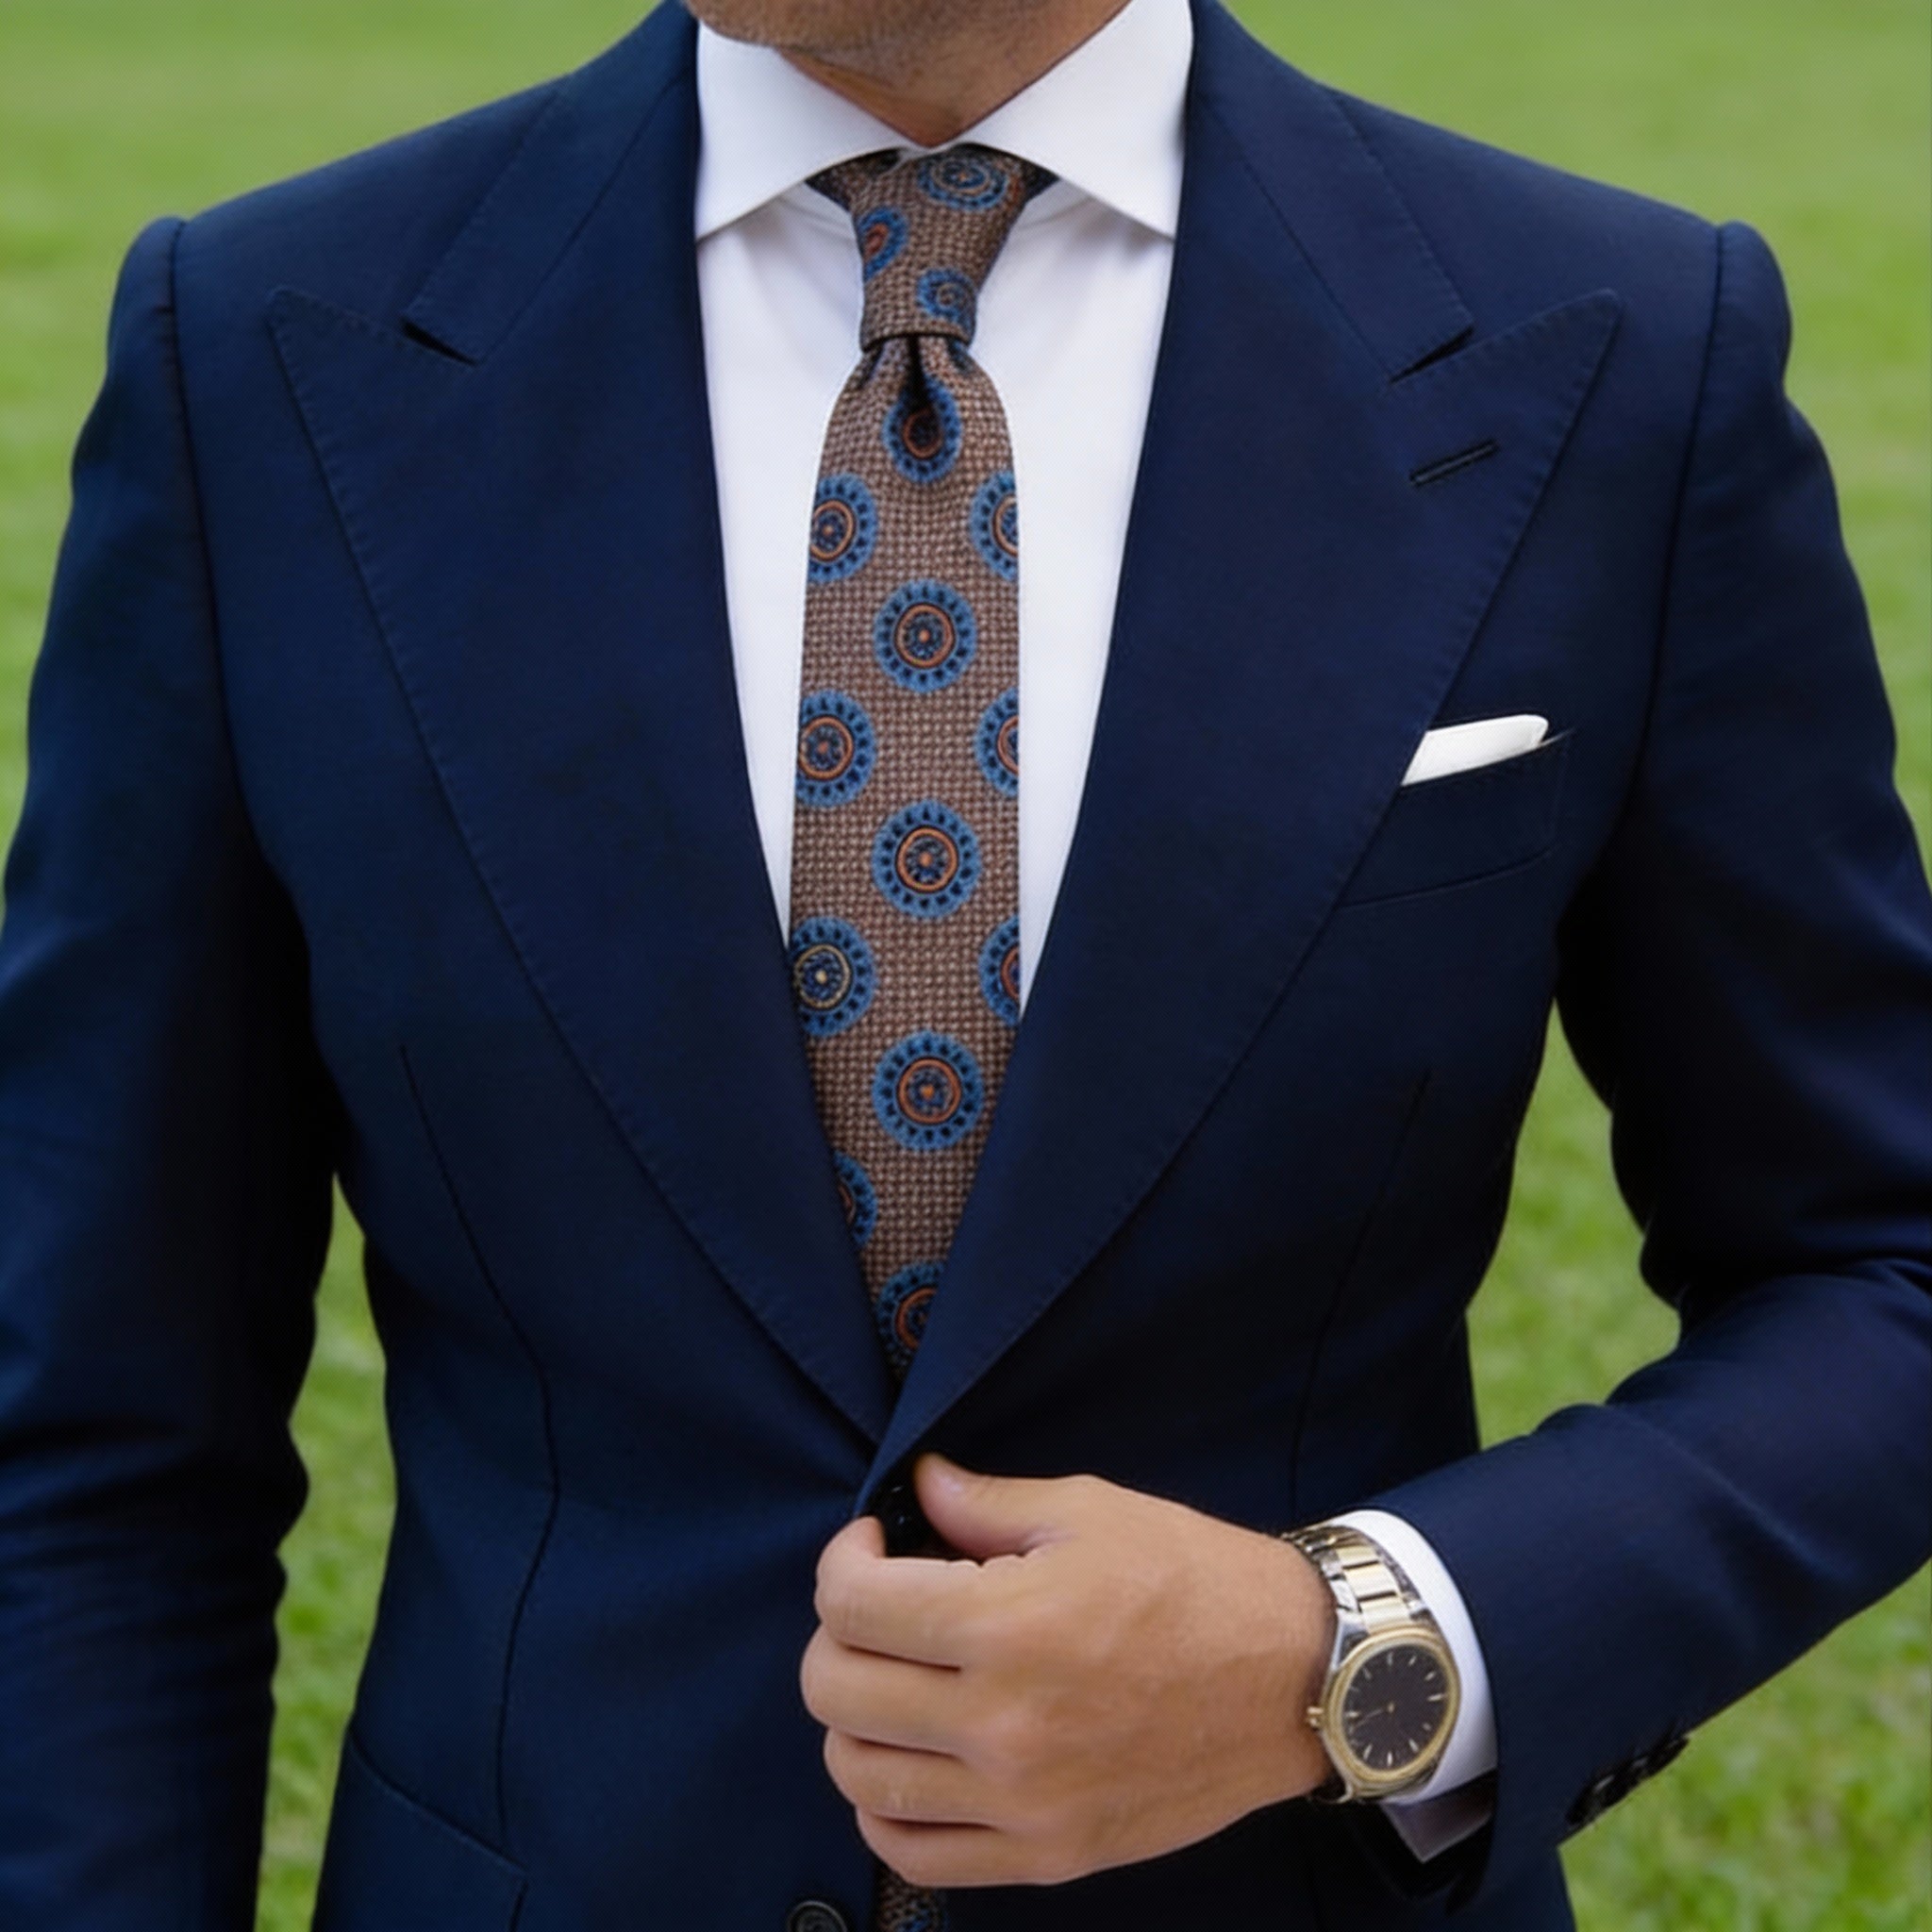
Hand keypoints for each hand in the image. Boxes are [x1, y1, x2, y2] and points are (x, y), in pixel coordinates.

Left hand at [799, 1454, 1336, 1888]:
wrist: (1294, 1679)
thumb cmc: (1196, 1580)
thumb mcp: (1089, 1511)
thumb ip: (985, 1502)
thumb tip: (917, 1489)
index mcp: (1010, 1625)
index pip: (853, 1605)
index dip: (842, 1562)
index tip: (870, 1547)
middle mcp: (1003, 1724)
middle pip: (837, 1689)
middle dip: (836, 1634)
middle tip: (876, 1607)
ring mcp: (1021, 1803)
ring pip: (858, 1777)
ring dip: (852, 1719)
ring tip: (893, 1678)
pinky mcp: (1045, 1856)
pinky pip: (912, 1854)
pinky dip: (885, 1809)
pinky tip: (912, 1758)